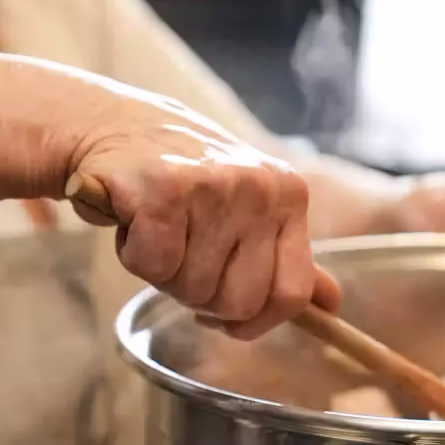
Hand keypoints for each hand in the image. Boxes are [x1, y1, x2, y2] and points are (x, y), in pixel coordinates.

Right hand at [61, 85, 340, 338]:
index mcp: (289, 195)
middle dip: (200, 296)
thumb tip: (332, 304)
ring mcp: (214, 186)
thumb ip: (287, 257)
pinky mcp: (163, 189)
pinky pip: (153, 267)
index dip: (254, 320)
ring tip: (157, 229)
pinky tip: (135, 221)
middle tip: (179, 256)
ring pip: (192, 289)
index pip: (292, 293)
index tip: (222, 314)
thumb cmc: (182, 177)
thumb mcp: (248, 209)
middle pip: (240, 301)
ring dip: (163, 274)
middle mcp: (260, 188)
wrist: (112, 124)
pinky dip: (134, 256)